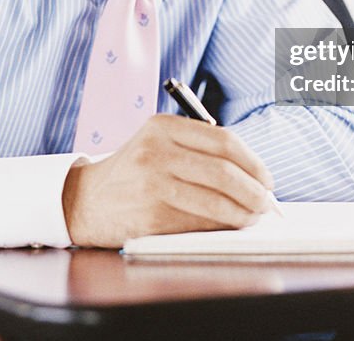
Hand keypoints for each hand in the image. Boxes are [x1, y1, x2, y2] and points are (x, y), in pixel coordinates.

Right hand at [62, 114, 274, 246]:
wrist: (86, 199)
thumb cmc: (132, 171)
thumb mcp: (157, 142)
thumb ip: (197, 149)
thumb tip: (251, 176)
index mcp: (163, 126)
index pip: (223, 140)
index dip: (253, 162)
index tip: (266, 178)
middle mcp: (157, 151)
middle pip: (223, 171)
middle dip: (254, 190)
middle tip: (267, 202)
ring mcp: (153, 183)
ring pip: (215, 200)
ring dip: (243, 212)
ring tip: (253, 217)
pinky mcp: (151, 215)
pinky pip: (199, 222)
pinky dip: (221, 226)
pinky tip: (229, 226)